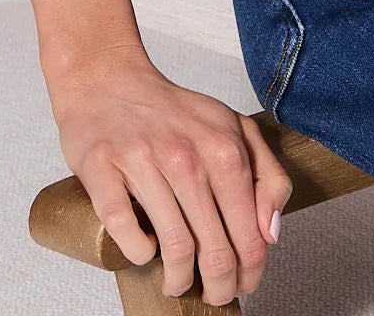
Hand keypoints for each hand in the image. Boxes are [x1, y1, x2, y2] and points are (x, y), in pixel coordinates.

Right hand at [46, 41, 293, 302]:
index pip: (249, 230)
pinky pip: (125, 228)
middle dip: (219, 285)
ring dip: (179, 279)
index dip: (250, 270)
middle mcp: (186, 154)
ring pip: (173, 246)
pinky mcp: (102, 168)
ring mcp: (142, 161)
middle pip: (215, 248)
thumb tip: (271, 230)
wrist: (108, 80)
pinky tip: (145, 251)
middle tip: (214, 295)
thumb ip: (265, 173)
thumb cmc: (172, 112)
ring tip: (178, 283)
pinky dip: (138, 252)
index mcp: (224, 146)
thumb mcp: (232, 127)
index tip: (244, 283)